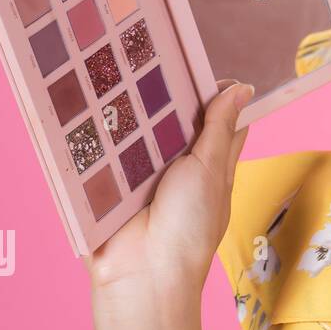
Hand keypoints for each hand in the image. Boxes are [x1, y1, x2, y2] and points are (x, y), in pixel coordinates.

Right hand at [84, 79, 253, 293]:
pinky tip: (89, 99)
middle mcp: (180, 166)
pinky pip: (106, 150)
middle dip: (165, 94)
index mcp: (213, 163)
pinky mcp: (112, 183)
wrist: (142, 275)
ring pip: (138, 130)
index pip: (220, 119)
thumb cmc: (189, 226)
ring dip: (129, 109)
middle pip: (174, 120)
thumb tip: (241, 88)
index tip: (197, 62)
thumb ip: (219, 128)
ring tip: (117, 68)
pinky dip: (100, 131)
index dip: (214, 92)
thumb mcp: (210, 170)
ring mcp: (144, 173)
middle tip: (150, 55)